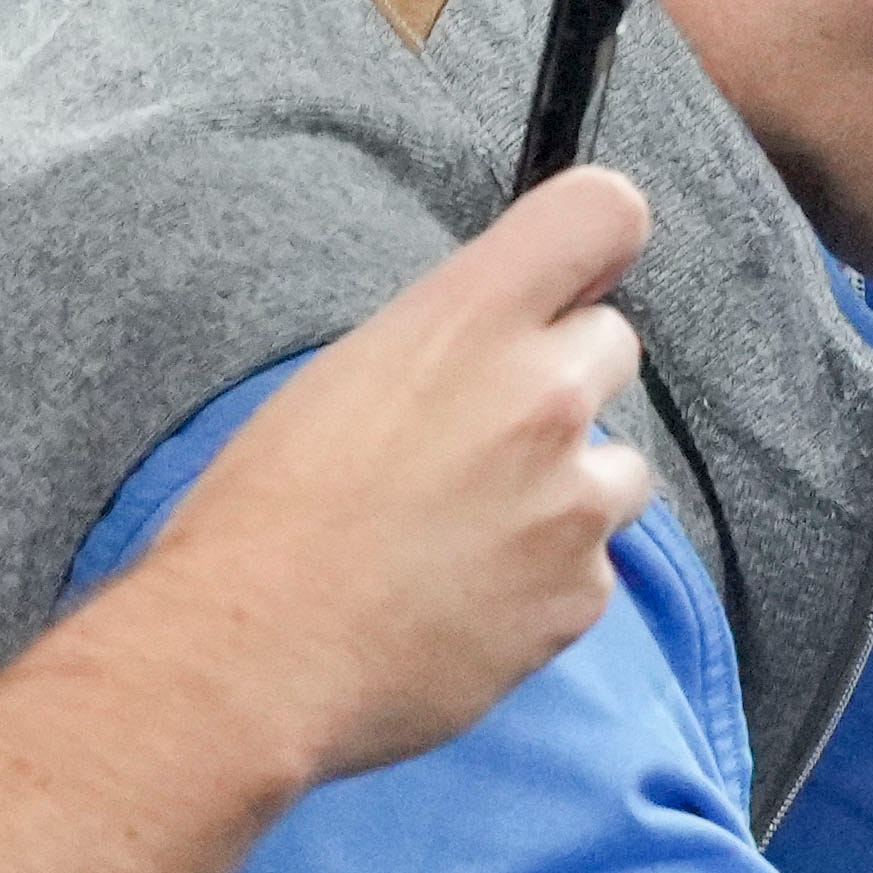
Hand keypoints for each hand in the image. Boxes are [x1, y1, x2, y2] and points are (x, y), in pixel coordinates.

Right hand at [114, 168, 656, 785]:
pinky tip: (465, 602)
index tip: (571, 282)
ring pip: (620, 468)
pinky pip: (592, 568)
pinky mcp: (582, 593)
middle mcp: (541, 395)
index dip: (592, 247)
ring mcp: (572, 499)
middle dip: (561, 381)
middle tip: (480, 438)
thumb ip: (444, 346)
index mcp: (467, 321)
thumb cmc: (262, 516)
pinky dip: (544, 582)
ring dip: (566, 489)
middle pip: (612, 346)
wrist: (251, 658)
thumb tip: (494, 348)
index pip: (602, 214)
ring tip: (470, 532)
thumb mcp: (343, 378)